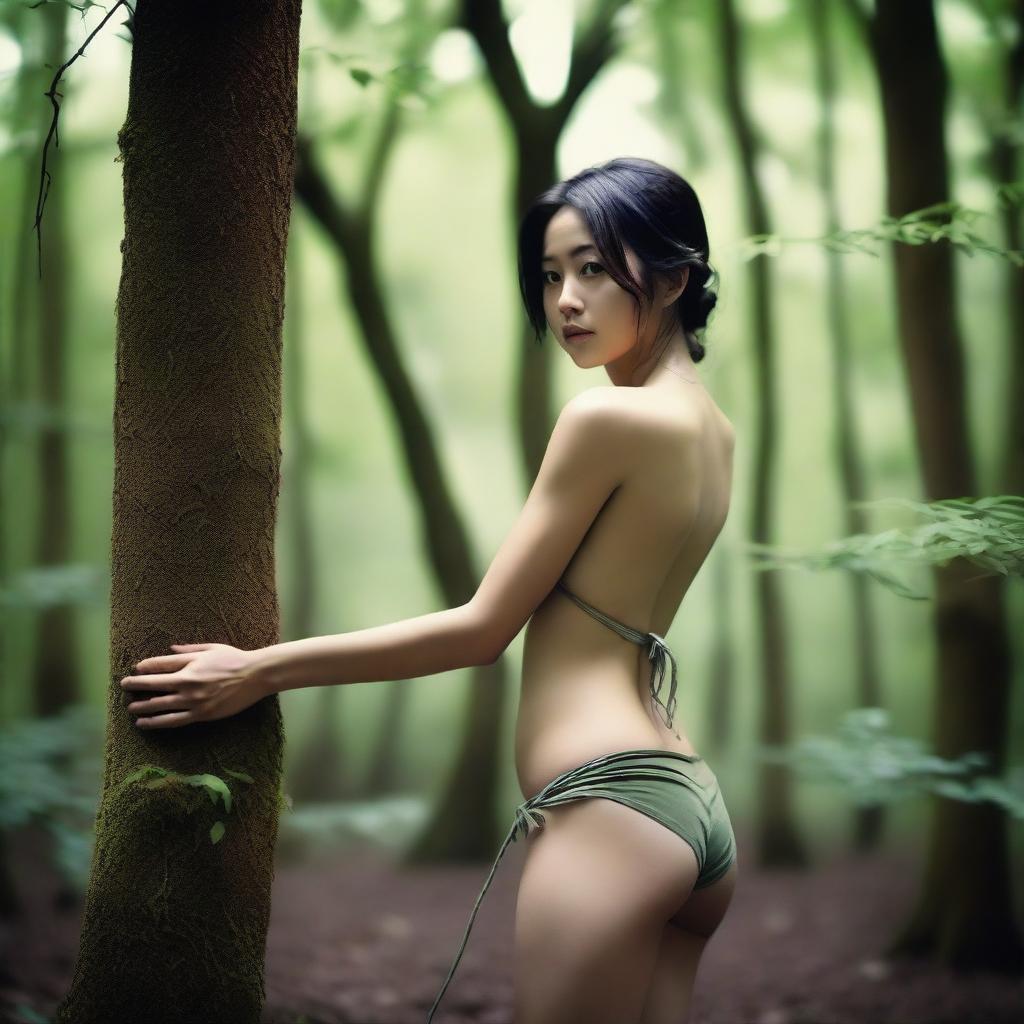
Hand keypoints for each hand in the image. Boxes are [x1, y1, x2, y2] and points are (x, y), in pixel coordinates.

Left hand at [120, 642, 266, 728]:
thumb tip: (169, 650)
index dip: (143, 668)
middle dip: (136, 686)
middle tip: (124, 686)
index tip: (135, 669)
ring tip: (131, 709)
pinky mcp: (201, 714)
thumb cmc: (234, 659)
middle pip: (154, 686)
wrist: (255, 676)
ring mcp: (194, 701)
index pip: (159, 666)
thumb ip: (187, 650)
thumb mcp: (210, 648)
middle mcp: (188, 684)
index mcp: (190, 666)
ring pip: (160, 707)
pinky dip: (157, 722)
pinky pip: (174, 720)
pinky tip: (146, 723)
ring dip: (143, 707)